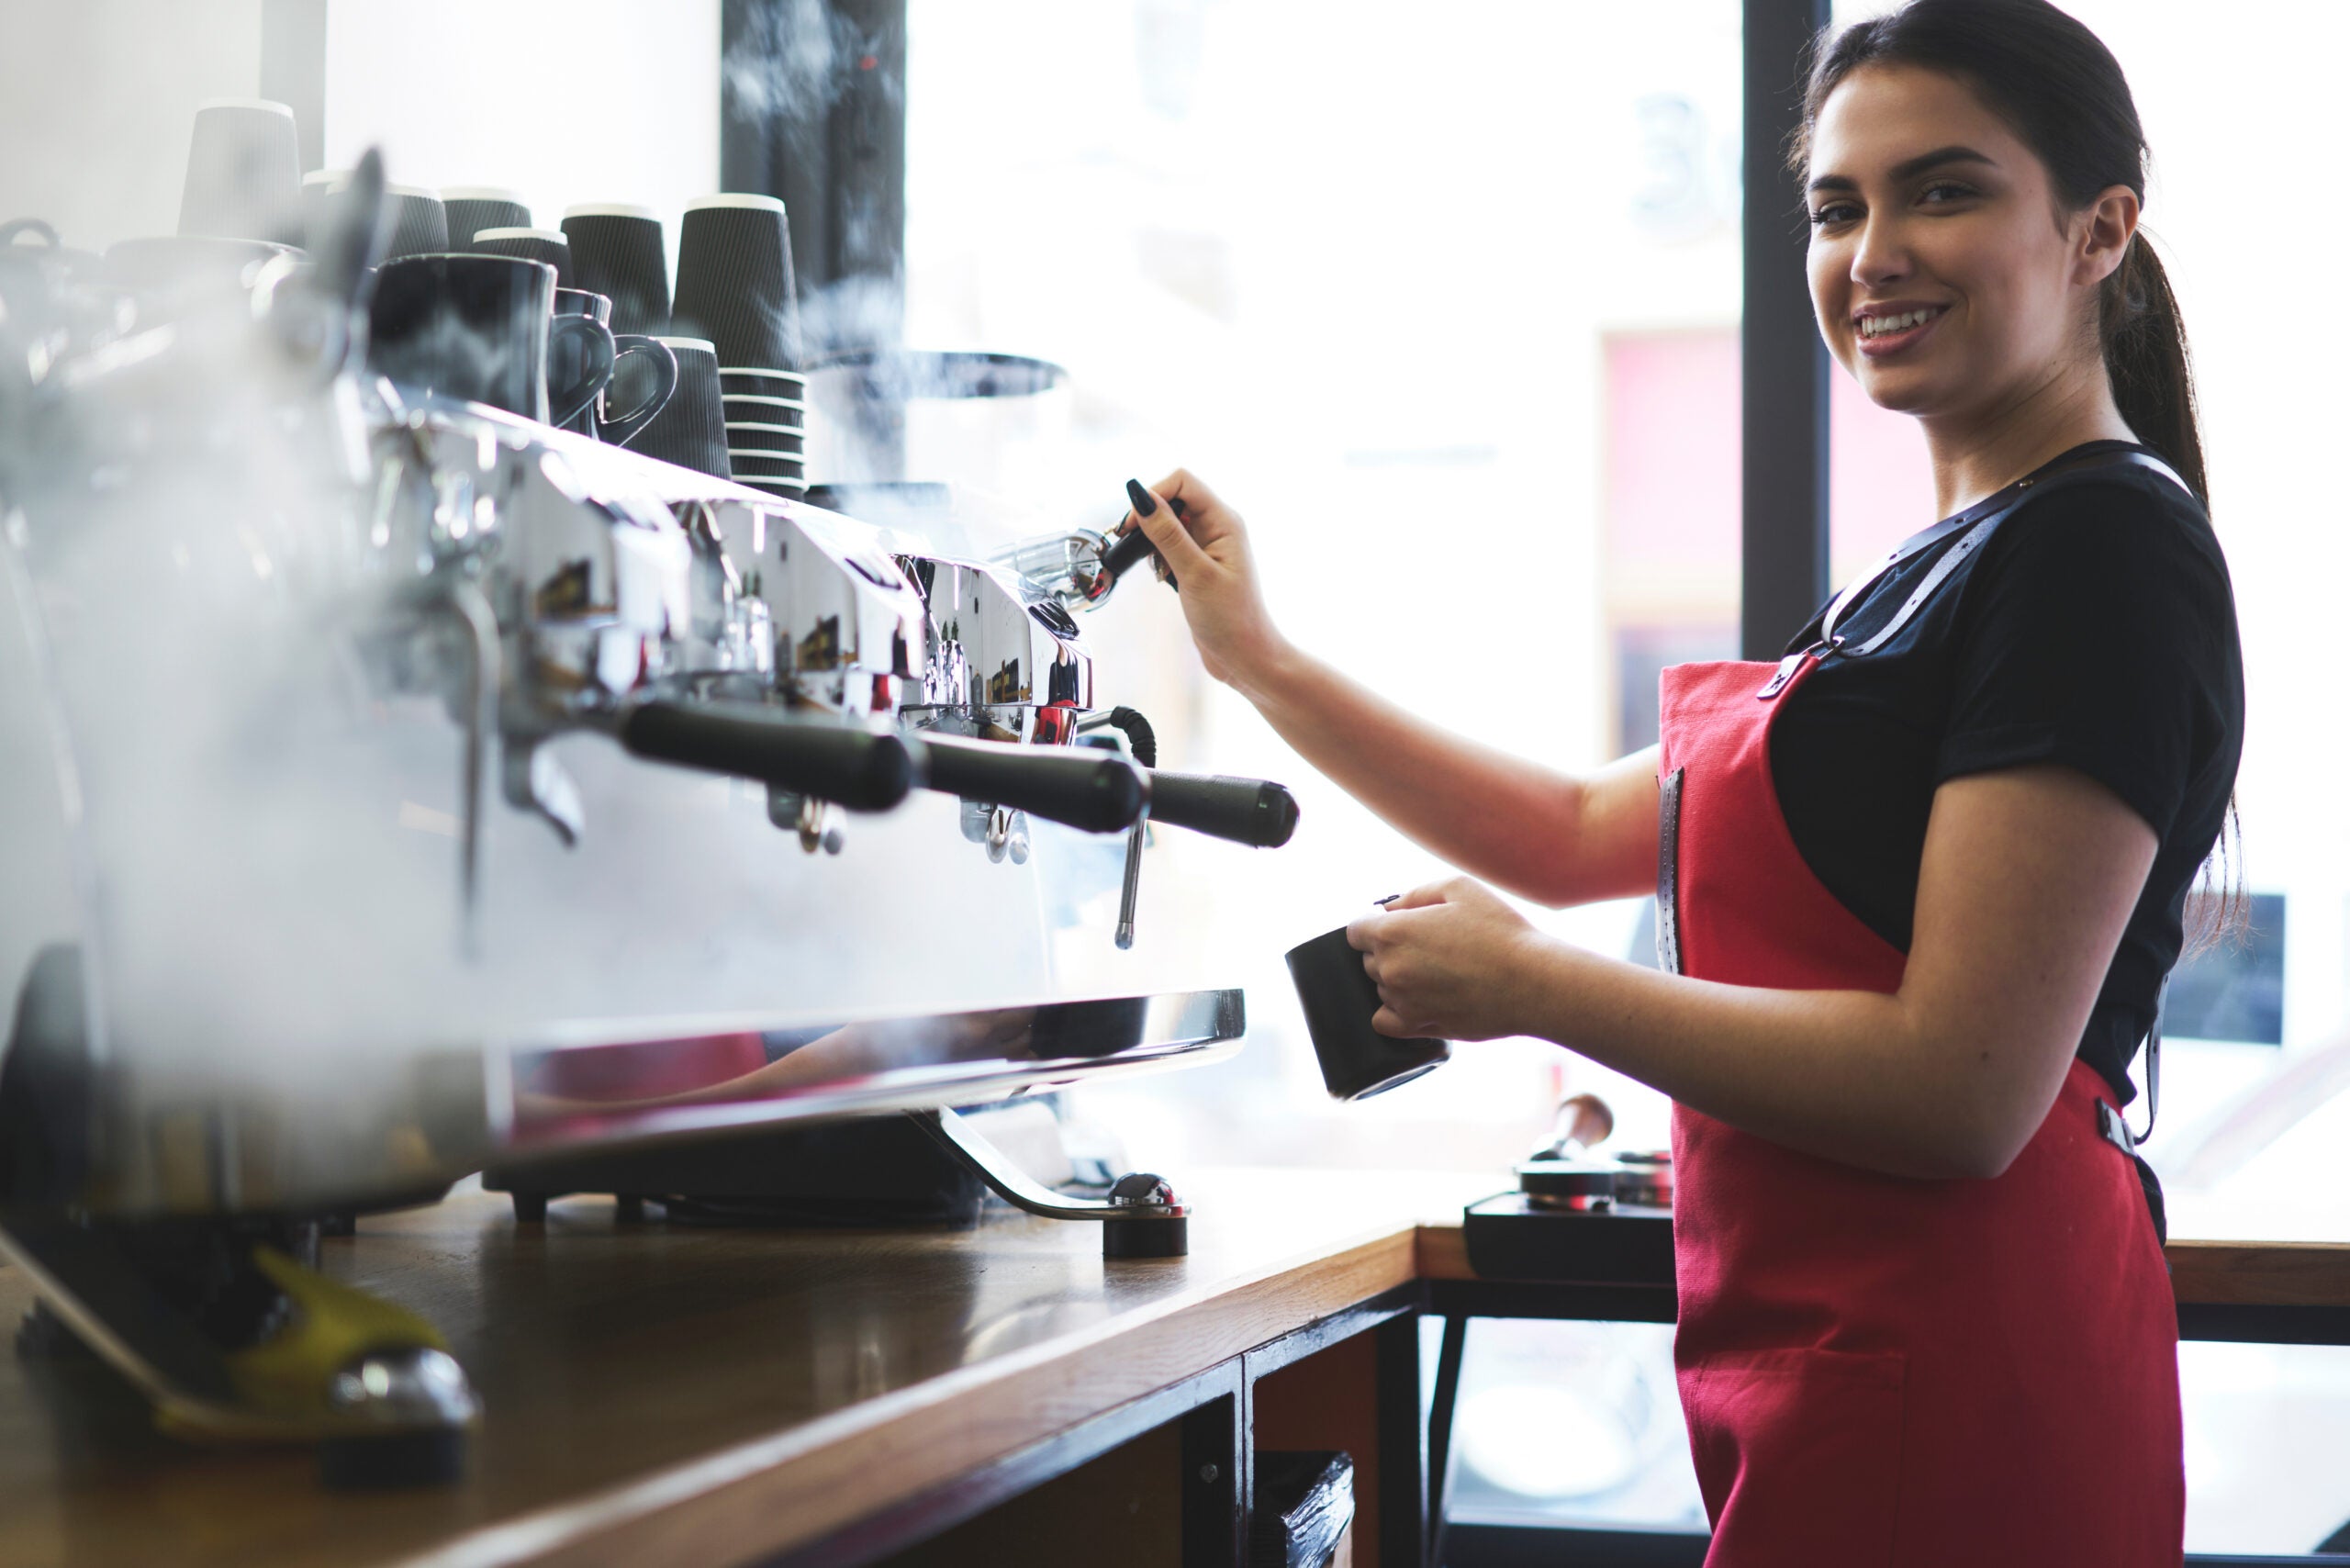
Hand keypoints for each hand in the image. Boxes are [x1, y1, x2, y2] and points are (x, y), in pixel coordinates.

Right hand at [1119, 470, 1284, 692]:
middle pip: (1174, 499)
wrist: (1245, 657)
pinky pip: (1171, 546)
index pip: (1183, 482)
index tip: (1132, 523)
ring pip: (1169, 524)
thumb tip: (1142, 498)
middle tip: (1132, 545)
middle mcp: (1218, 528)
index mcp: (1225, 521)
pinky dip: (1159, 557)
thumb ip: (1167, 534)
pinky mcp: (1198, 565)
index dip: (1153, 494)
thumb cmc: (1230, 619)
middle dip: (1149, 518)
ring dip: (1153, 540)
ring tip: (1156, 569)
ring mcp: (1208, 547)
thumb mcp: (1194, 573)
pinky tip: (1162, 578)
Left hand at [1346, 876, 1553, 1040]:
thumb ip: (1414, 894)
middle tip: (1429, 947)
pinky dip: (1394, 1011)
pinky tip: (1417, 1001)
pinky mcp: (1419, 1027)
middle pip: (1368, 959)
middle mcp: (1390, 969)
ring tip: (1437, 972)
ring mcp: (1403, 1001)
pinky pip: (1384, 1021)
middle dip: (1388, 950)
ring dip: (1398, 979)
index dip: (1374, 924)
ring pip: (1381, 988)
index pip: (1355, 930)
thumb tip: (1390, 908)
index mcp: (1393, 932)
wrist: (1532, 981)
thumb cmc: (1501, 931)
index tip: (1397, 925)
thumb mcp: (1459, 889)